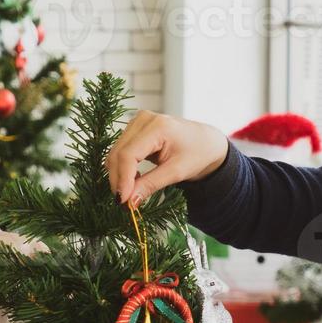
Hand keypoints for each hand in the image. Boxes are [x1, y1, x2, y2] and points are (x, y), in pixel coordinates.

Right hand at [105, 109, 229, 207]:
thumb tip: (129, 201)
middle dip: (118, 180)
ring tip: (131, 192)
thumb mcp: (177, 172)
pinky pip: (120, 151)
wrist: (206, 142)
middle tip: (125, 203)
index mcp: (158, 126)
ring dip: (119, 175)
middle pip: (118, 153)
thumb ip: (151, 184)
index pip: (128, 154)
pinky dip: (123, 168)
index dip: (122, 179)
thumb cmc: (197, 153)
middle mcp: (143, 119)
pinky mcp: (134, 129)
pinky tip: (134, 180)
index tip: (123, 201)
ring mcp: (137, 122)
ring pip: (116, 153)